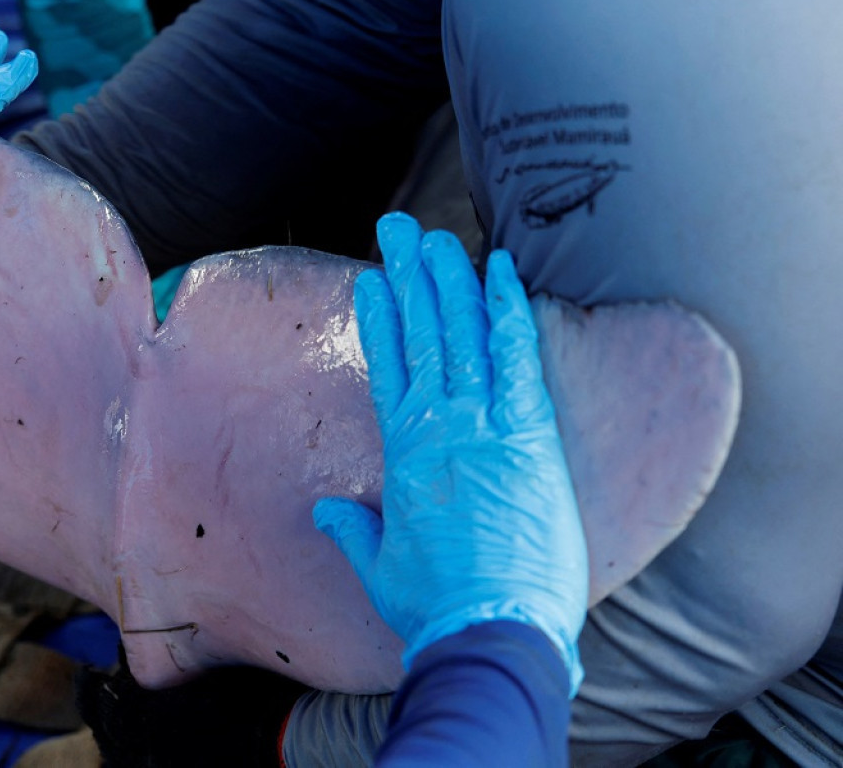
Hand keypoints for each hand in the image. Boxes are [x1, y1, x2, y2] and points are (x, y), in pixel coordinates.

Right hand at [313, 212, 586, 694]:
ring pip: (462, 334)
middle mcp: (438, 426)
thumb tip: (328, 509)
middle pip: (421, 335)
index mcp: (403, 453)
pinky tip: (500, 269)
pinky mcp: (529, 435)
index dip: (379, 318)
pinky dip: (508, 310)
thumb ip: (353, 529)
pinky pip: (518, 356)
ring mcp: (484, 425)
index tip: (373, 279)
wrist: (490, 629)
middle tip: (400, 228)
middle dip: (410, 277)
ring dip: (449, 280)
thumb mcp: (381, 567)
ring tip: (437, 236)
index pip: (387, 367)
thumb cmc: (435, 606)